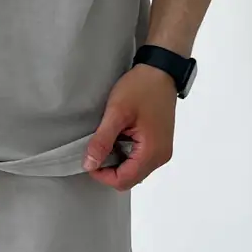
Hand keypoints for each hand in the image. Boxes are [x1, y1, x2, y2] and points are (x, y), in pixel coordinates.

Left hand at [83, 64, 176, 189]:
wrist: (161, 71)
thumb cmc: (141, 88)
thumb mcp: (117, 113)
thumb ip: (102, 140)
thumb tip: (89, 165)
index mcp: (152, 152)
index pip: (123, 181)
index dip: (102, 174)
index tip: (90, 157)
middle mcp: (160, 157)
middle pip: (129, 179)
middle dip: (109, 169)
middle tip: (97, 148)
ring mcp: (162, 151)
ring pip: (134, 171)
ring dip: (117, 162)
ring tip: (108, 140)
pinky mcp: (160, 144)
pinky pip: (140, 160)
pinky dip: (126, 155)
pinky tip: (119, 138)